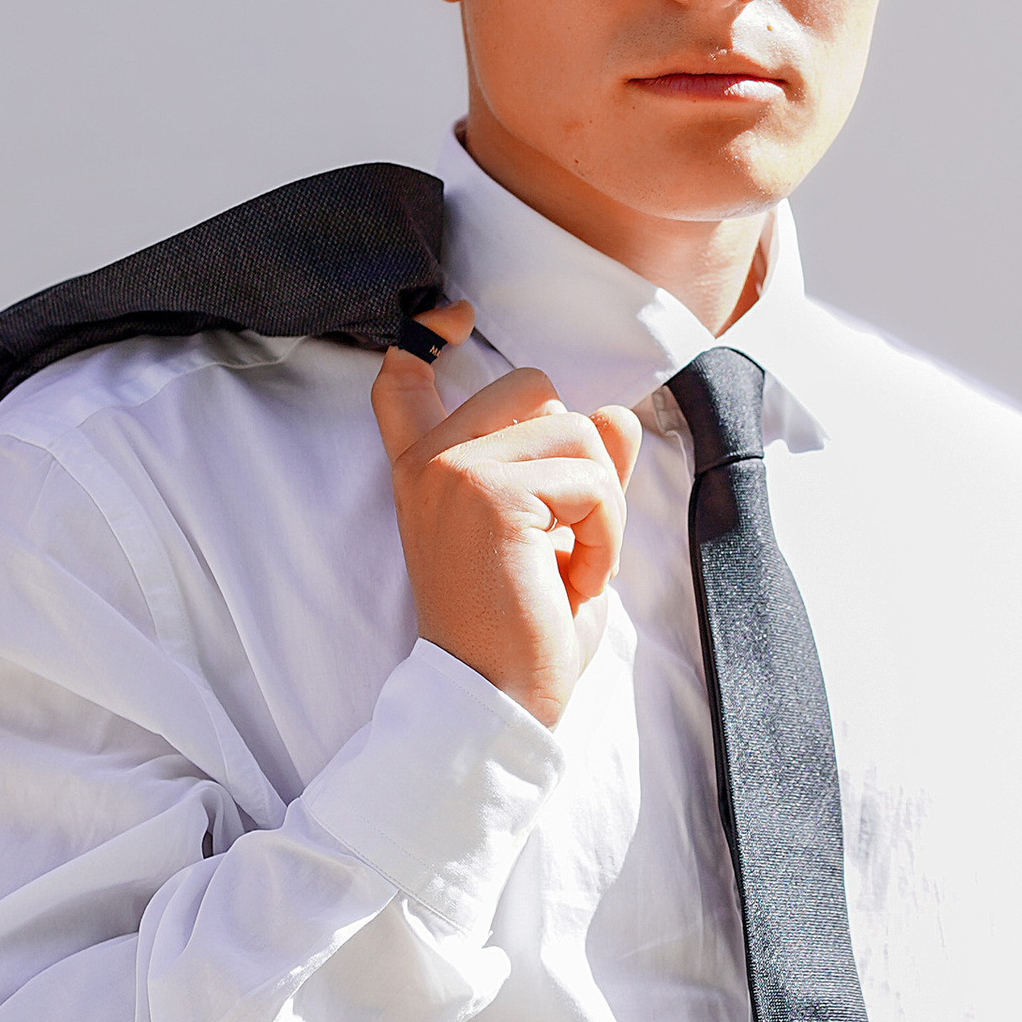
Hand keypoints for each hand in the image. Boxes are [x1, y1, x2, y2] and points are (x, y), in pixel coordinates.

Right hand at [371, 310, 645, 727]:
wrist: (495, 703)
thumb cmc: (521, 633)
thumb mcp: (556, 539)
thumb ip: (579, 470)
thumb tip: (617, 412)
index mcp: (426, 472)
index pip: (404, 380)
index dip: (427, 336)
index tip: (453, 319)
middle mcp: (428, 462)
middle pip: (535, 387)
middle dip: (578, 457)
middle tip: (561, 538)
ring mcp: (452, 471)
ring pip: (576, 429)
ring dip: (599, 505)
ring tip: (567, 565)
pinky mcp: (487, 492)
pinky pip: (591, 477)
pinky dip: (603, 533)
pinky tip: (571, 579)